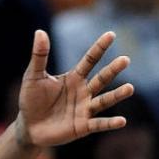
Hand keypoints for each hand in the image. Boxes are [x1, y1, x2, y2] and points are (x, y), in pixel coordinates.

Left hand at [17, 30, 134, 147]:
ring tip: (130, 88)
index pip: (89, 60)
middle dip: (112, 69)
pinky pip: (99, 124)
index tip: (111, 34)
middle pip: (101, 78)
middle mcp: (83, 92)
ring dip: (117, 95)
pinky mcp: (83, 126)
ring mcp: (85, 109)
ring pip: (104, 100)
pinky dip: (110, 123)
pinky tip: (122, 121)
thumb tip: (40, 31)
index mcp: (73, 77)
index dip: (99, 47)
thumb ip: (39, 56)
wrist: (29, 126)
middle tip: (125, 59)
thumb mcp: (34, 75)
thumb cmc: (31, 98)